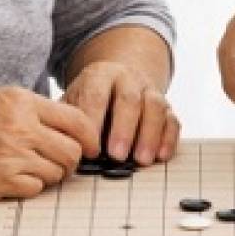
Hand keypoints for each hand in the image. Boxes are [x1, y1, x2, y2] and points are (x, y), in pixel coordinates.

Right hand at [0, 86, 97, 200]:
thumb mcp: (1, 98)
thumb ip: (36, 111)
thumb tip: (72, 130)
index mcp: (22, 103)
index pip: (76, 121)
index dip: (90, 137)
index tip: (91, 146)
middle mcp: (19, 128)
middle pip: (71, 152)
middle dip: (71, 160)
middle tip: (61, 161)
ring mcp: (9, 156)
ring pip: (55, 174)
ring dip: (49, 174)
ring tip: (29, 167)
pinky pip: (33, 190)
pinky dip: (29, 187)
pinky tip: (14, 177)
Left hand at [61, 59, 180, 164]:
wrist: (118, 78)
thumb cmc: (90, 99)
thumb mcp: (74, 101)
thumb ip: (69, 121)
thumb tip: (62, 147)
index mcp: (100, 75)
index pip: (96, 95)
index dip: (93, 121)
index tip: (90, 149)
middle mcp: (128, 78)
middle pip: (129, 99)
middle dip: (124, 129)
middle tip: (117, 155)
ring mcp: (149, 91)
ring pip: (155, 107)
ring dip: (149, 135)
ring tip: (141, 160)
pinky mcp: (166, 107)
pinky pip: (172, 119)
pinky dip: (168, 138)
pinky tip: (160, 156)